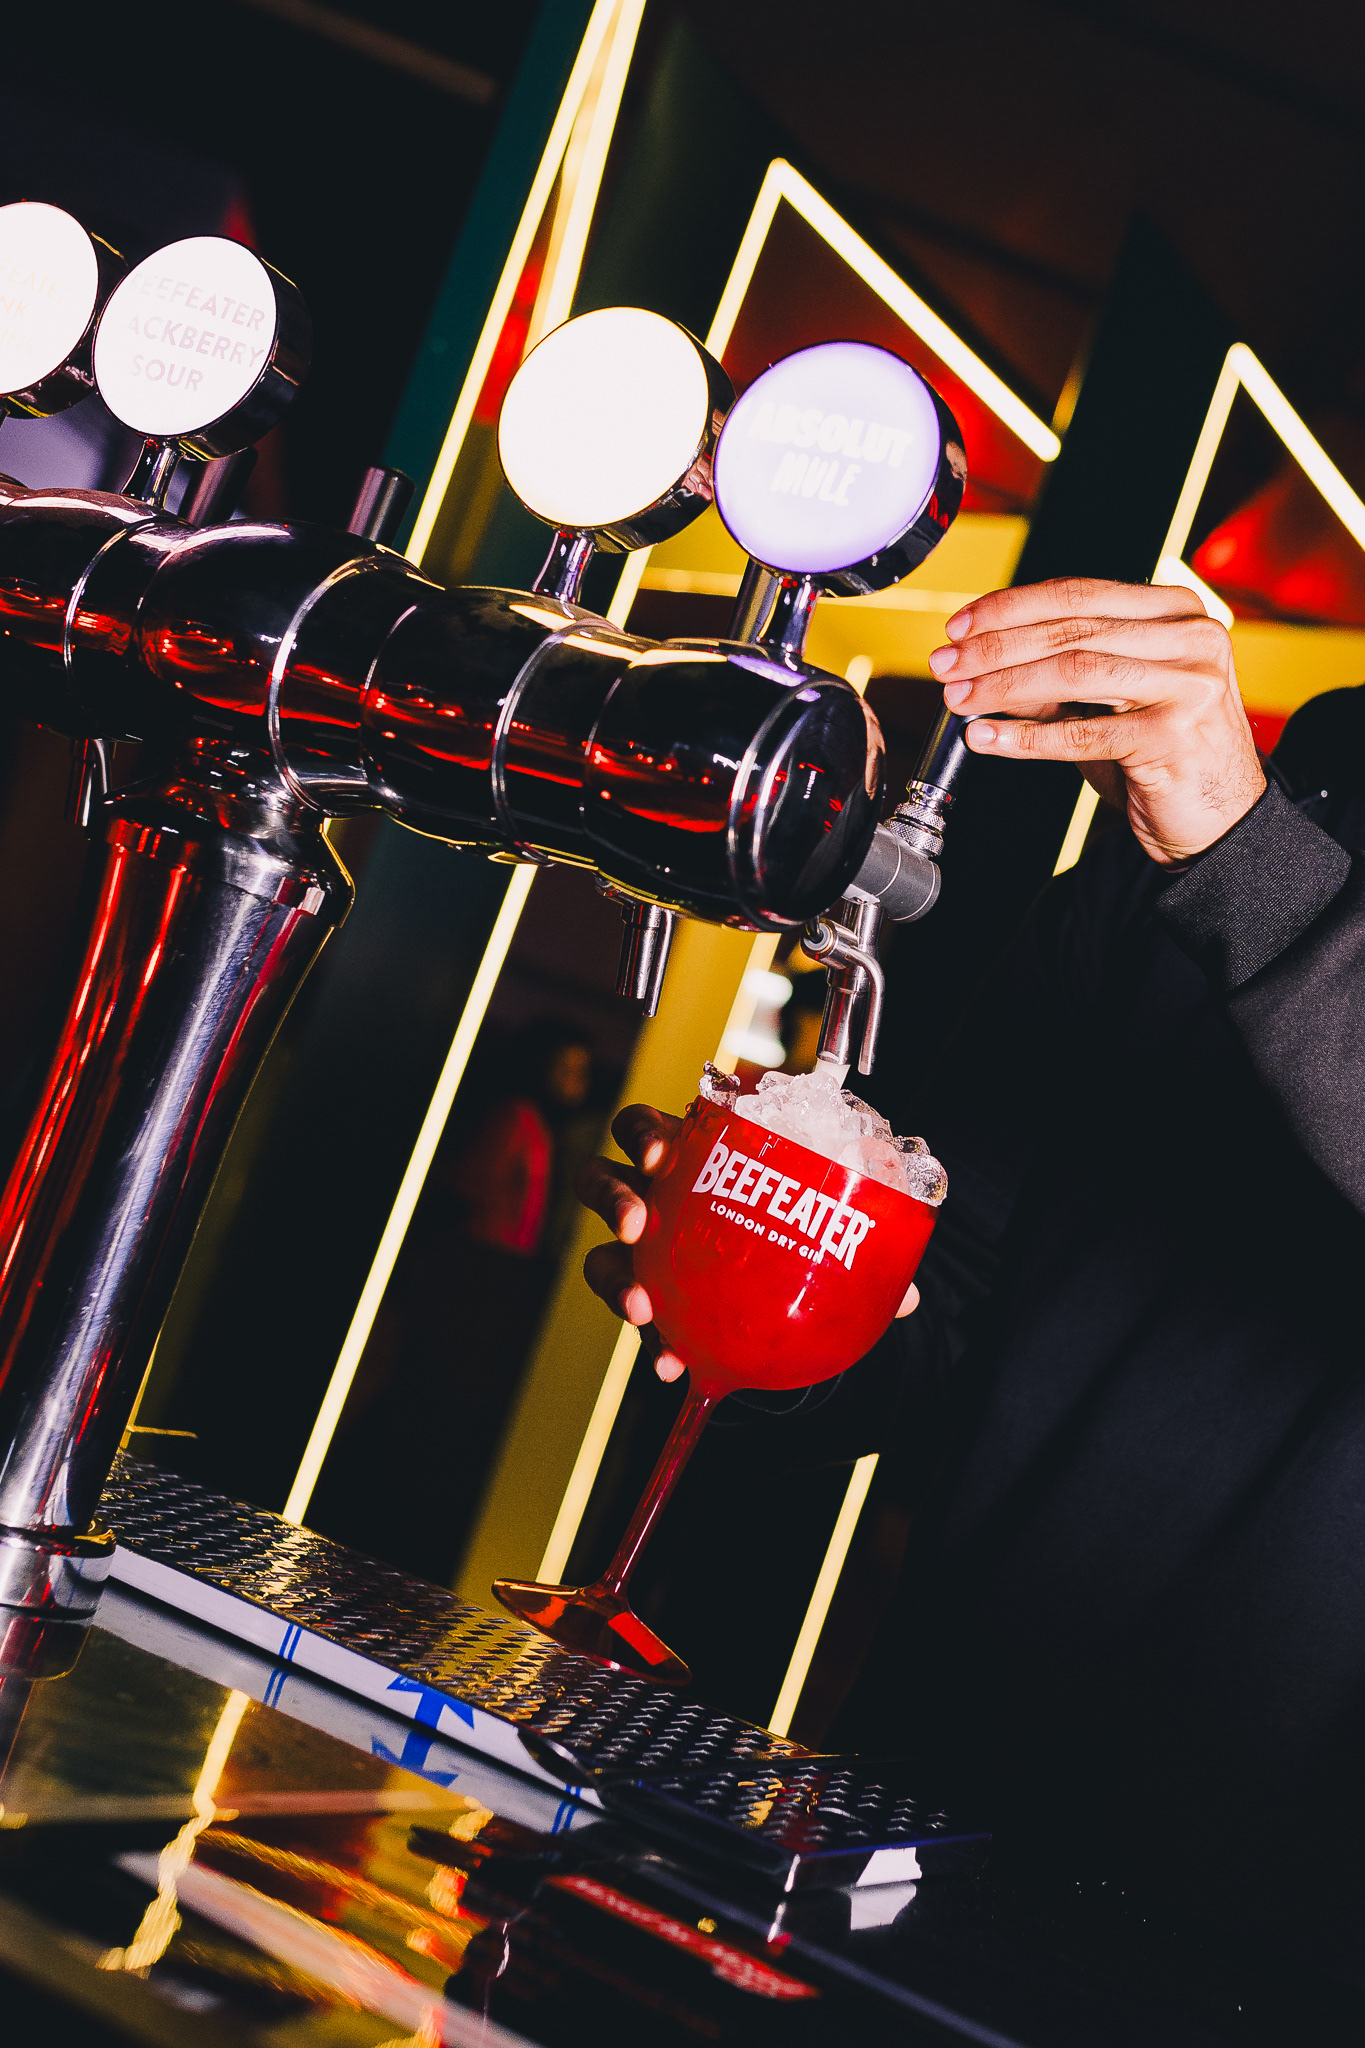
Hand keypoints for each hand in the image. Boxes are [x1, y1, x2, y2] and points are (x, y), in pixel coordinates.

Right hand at [578, 1102, 919, 1383]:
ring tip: (641, 1308)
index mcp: (688, 1155)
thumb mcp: (824, 1228)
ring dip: (611, 1276)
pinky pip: (634, 1316)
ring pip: (598, 1250)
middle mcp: (651, 1196)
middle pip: (602, 1179)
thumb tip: (906, 1297)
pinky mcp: (645, 1297)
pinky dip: (652, 1342)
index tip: (659, 1155)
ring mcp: (640, 1249)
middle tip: (634, 1226)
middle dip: (612, 1198)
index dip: (642, 1135)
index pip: (645, 1128)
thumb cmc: (794, 1230)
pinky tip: (672, 1365)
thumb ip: (861, 1251)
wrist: (781, 1287)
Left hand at [927, 578, 1265, 865]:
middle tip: (947, 664)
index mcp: (1175, 612)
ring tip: (960, 699)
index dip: (1010, 606)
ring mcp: (1188, 685)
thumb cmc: (1164, 754)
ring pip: (1072, 672)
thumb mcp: (1109, 700)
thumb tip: (981, 661)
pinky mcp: (1174, 736)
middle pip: (1070, 630)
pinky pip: (1081, 733)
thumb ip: (1058, 674)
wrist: (1221, 819)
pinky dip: (1024, 737)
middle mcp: (1189, 638)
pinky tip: (987, 737)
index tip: (960, 624)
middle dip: (995, 646)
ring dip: (1003, 686)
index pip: (1078, 593)